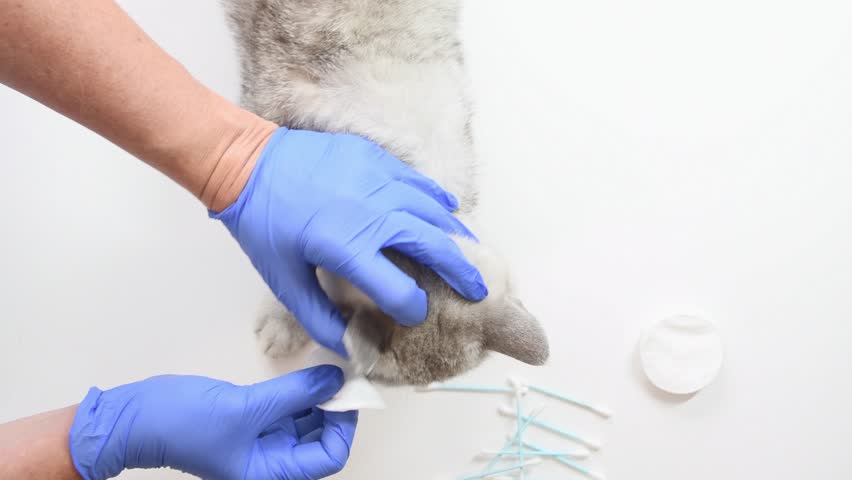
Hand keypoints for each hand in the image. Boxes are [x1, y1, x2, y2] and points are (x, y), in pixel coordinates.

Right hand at [69, 366, 355, 479]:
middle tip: (343, 375)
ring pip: (306, 423)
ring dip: (319, 399)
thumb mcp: (246, 408)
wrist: (136, 418)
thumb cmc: (184, 424)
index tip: (349, 390)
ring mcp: (261, 442)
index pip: (328, 457)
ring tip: (327, 369)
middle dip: (335, 410)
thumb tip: (336, 380)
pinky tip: (307, 372)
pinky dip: (299, 394)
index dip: (344, 425)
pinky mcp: (251, 423)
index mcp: (270, 474)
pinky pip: (287, 410)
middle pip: (321, 441)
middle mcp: (270, 463)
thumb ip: (294, 394)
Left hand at [212, 128, 487, 354]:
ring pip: (434, 211)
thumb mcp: (283, 282)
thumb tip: (353, 345)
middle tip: (479, 289)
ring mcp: (378, 180)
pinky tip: (448, 211)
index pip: (400, 289)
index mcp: (347, 247)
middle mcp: (372, 212)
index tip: (415, 313)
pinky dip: (438, 201)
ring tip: (471, 255)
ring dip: (456, 236)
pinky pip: (419, 183)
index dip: (412, 308)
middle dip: (461, 272)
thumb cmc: (264, 227)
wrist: (249, 164)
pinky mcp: (377, 158)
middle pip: (433, 245)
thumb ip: (320, 319)